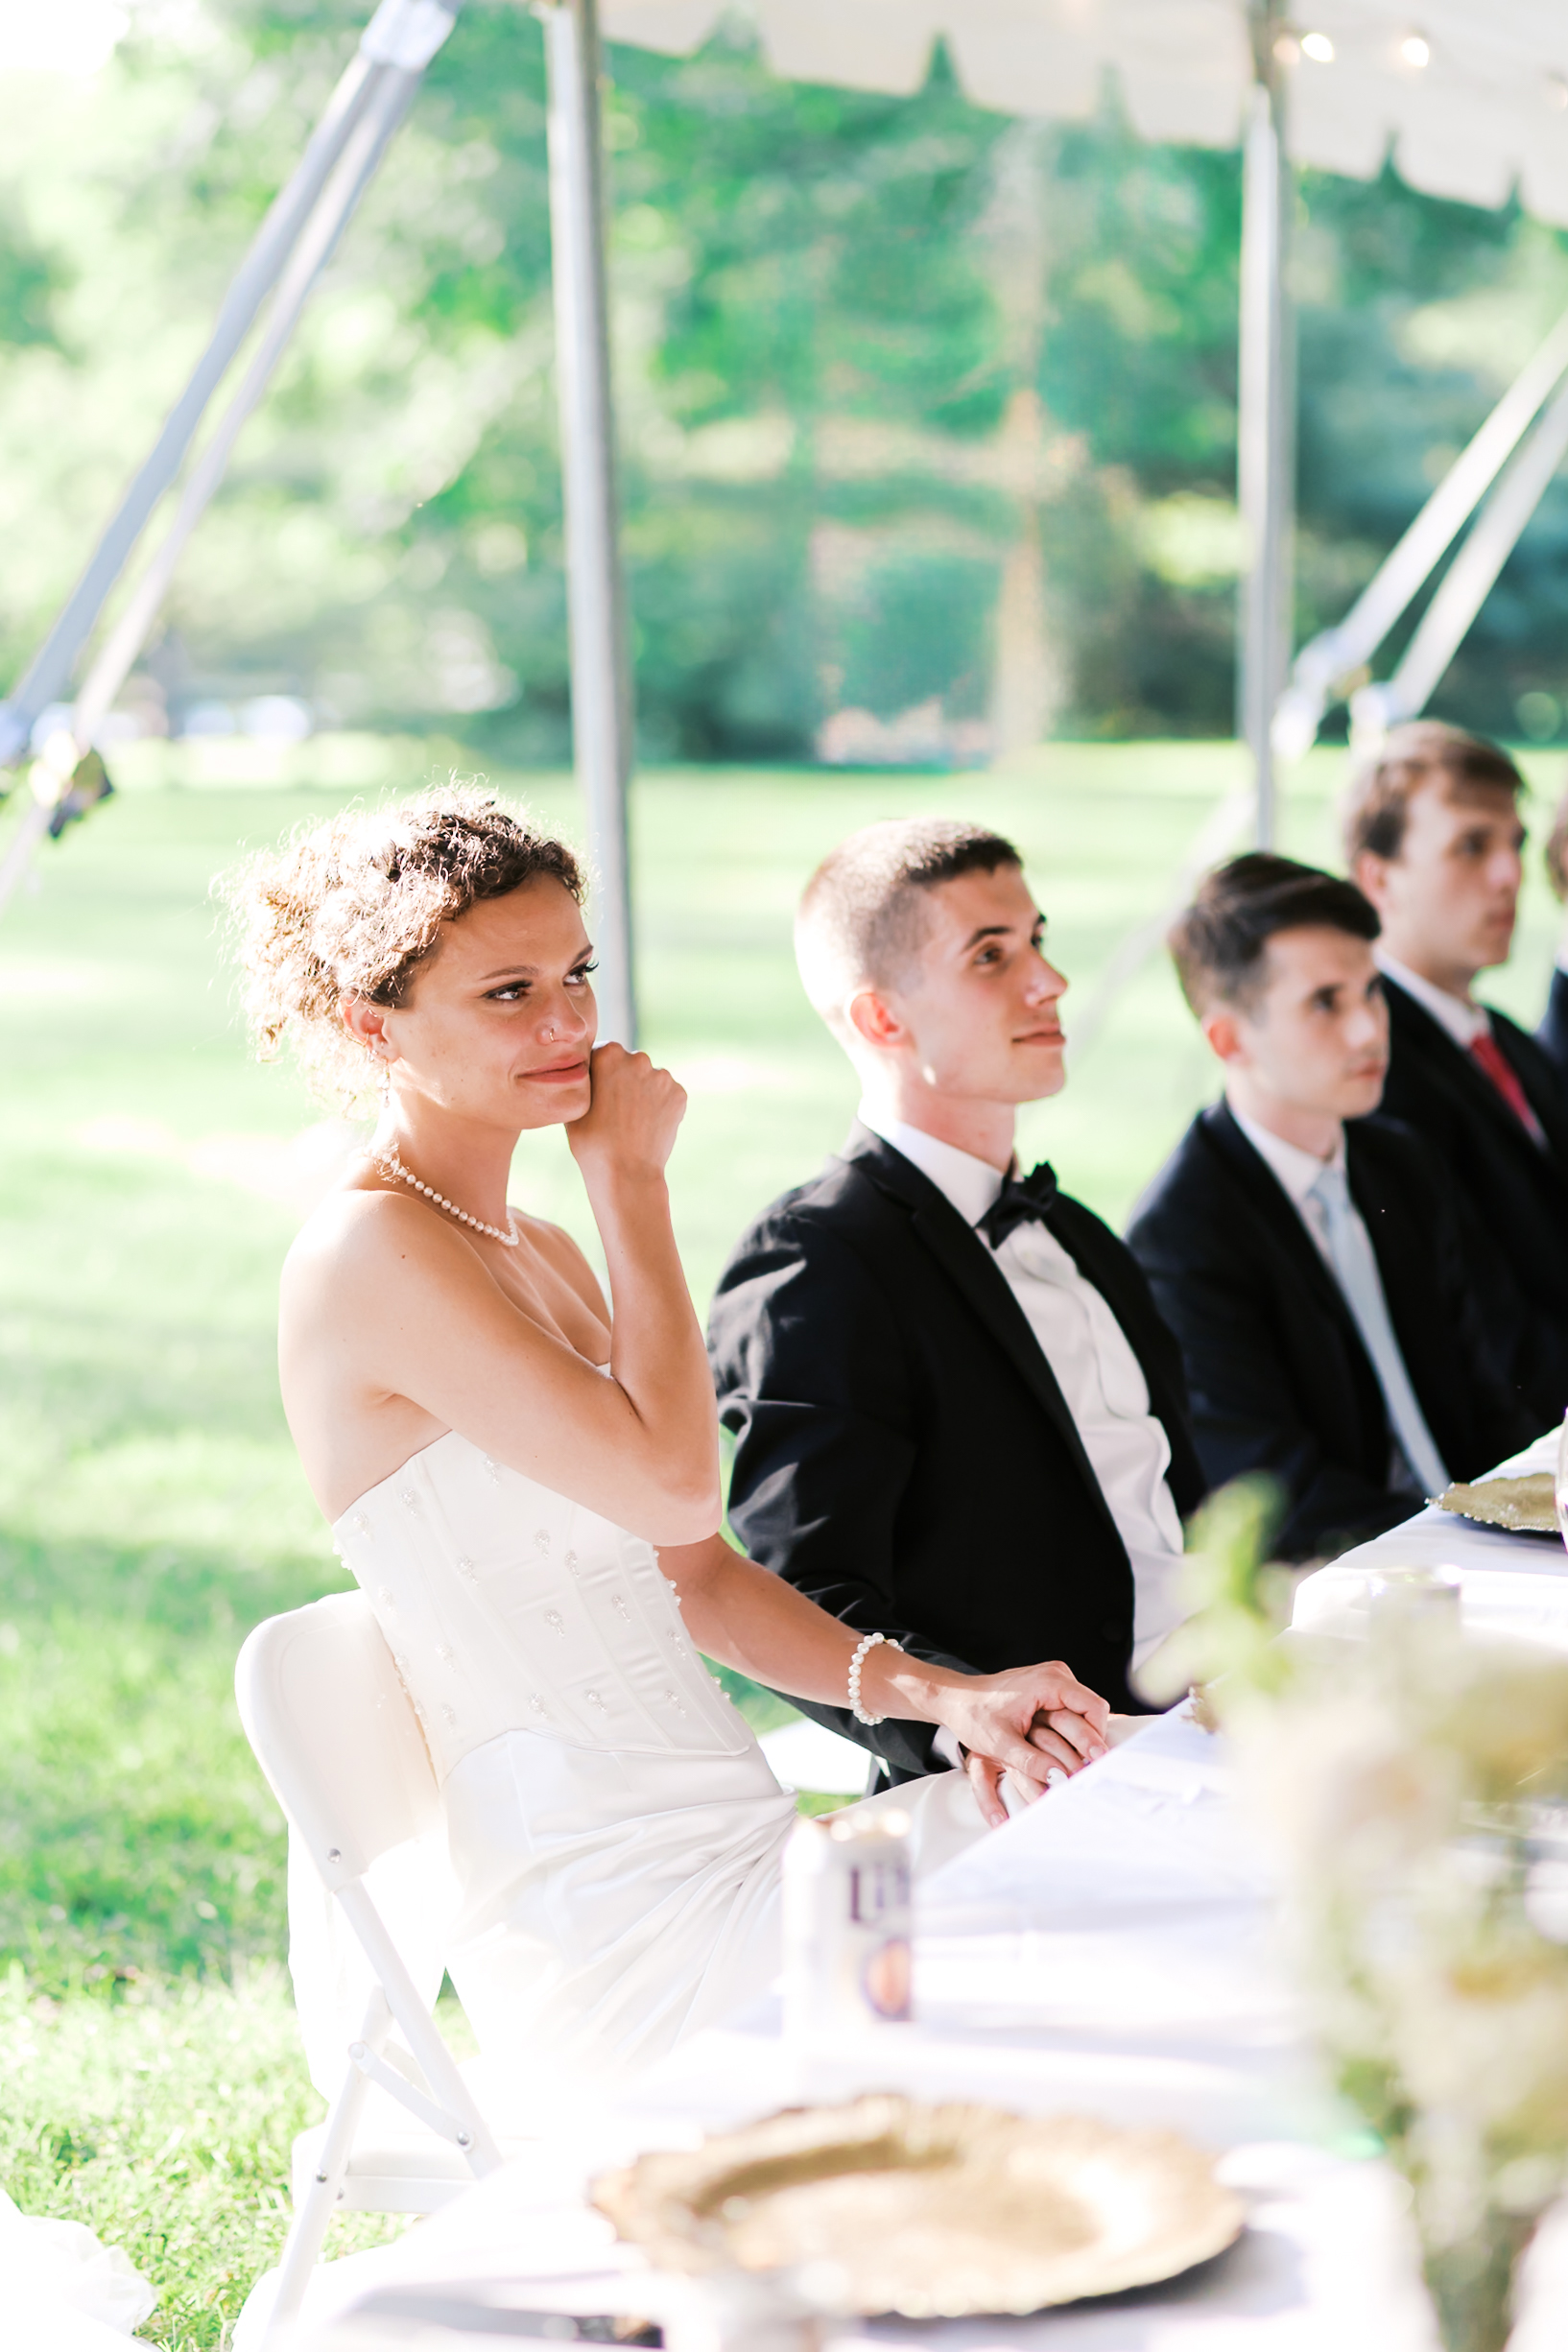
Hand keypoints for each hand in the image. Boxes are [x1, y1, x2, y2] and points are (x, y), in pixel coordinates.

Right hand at [567, 1043, 686, 1179]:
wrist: (624, 1173)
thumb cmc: (591, 1142)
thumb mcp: (574, 1103)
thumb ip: (583, 1080)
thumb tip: (588, 1073)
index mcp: (608, 1053)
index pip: (603, 1053)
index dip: (599, 1074)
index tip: (598, 1093)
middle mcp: (638, 1057)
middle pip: (630, 1064)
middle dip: (624, 1080)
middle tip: (615, 1110)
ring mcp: (662, 1076)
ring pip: (650, 1079)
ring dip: (643, 1093)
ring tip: (631, 1122)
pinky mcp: (679, 1094)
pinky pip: (667, 1095)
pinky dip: (660, 1106)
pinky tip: (647, 1126)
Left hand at [930, 1661, 1109, 1830]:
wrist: (957, 1700)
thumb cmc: (975, 1717)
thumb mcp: (1000, 1744)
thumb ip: (1030, 1761)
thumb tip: (1059, 1778)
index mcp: (1048, 1681)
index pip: (1093, 1707)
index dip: (1098, 1737)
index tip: (1095, 1763)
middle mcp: (1056, 1674)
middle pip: (1093, 1709)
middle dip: (1093, 1740)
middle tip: (1092, 1770)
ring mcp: (1054, 1678)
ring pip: (1085, 1710)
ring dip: (1084, 1736)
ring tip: (1082, 1765)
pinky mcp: (1051, 1687)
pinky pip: (1073, 1709)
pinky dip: (1074, 1730)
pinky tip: (1069, 1753)